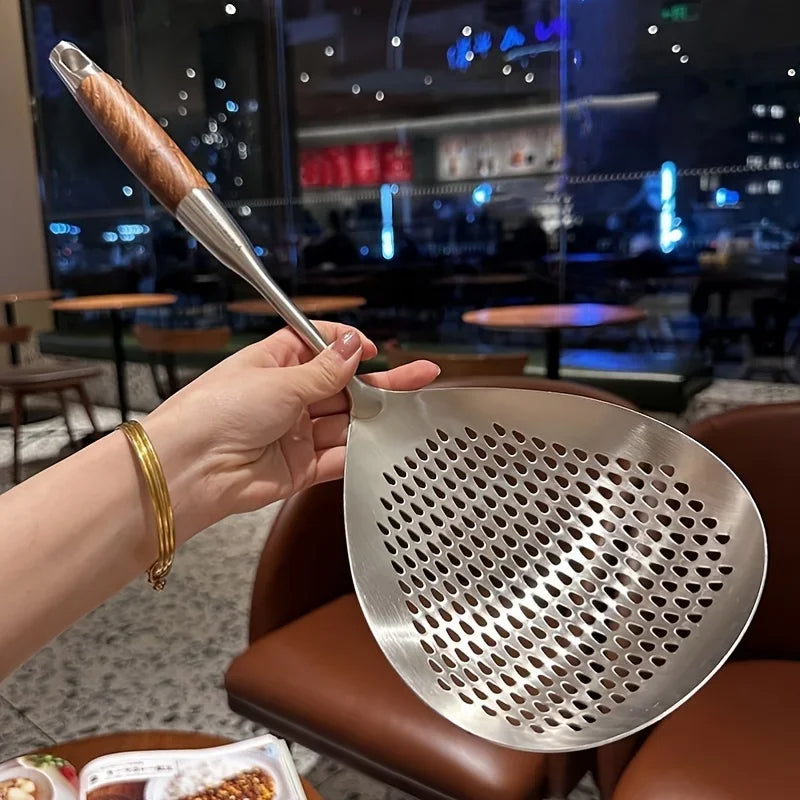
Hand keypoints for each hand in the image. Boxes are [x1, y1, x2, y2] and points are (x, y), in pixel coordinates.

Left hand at [142, 322, 439, 537]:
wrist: (192, 469)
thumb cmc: (218, 411)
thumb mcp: (279, 380)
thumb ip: (325, 370)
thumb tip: (353, 344)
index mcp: (274, 362)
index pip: (320, 346)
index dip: (349, 347)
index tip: (373, 349)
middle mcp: (286, 396)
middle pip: (342, 386)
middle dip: (380, 382)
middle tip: (420, 375)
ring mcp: (294, 432)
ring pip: (345, 422)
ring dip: (375, 417)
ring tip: (409, 410)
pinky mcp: (299, 467)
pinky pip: (337, 458)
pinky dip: (359, 453)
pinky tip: (385, 443)